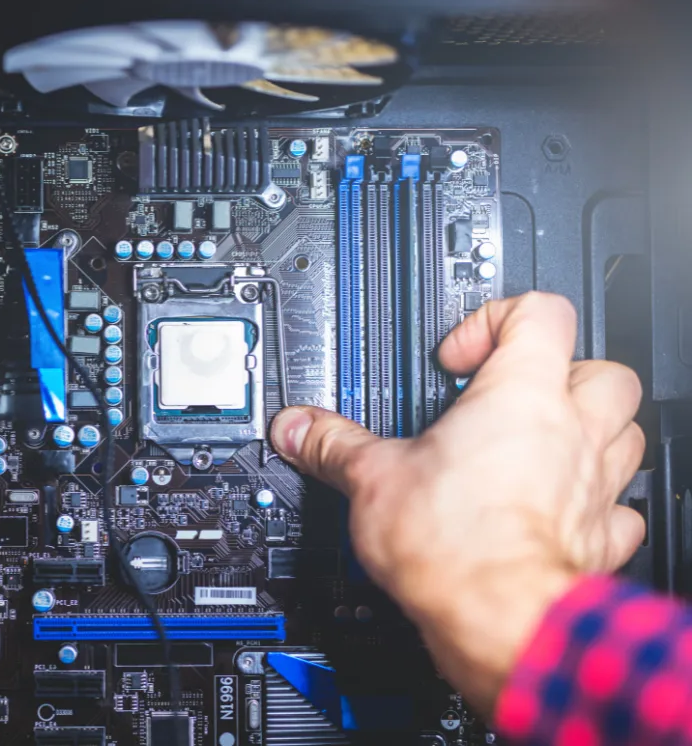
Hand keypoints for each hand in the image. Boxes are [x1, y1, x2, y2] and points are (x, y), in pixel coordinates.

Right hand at [269, 292, 646, 712]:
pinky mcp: (600, 537)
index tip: (457, 358)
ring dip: (590, 431)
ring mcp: (594, 485)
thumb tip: (301, 427)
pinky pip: (620, 509)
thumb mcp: (371, 478)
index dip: (496, 321)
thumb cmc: (453, 544)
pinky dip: (598, 504)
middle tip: (511, 394)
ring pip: (626, 433)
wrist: (499, 616)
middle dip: (561, 373)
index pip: (540, 312)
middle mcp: (572, 431)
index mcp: (520, 394)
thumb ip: (333, 443)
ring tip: (539, 445)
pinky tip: (557, 510)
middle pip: (601, 369)